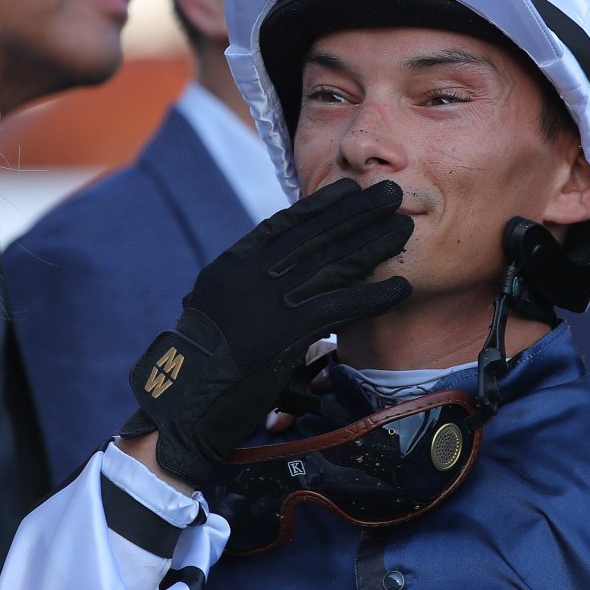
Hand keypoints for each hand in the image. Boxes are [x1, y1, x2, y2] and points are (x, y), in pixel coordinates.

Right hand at [126, 179, 412, 485]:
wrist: (186, 399)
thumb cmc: (199, 362)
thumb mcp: (213, 308)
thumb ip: (242, 284)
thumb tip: (270, 270)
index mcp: (233, 264)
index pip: (285, 223)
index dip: (323, 204)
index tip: (351, 189)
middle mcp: (252, 274)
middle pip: (316, 235)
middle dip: (358, 212)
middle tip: (391, 193)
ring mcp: (269, 301)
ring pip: (333, 264)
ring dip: (373, 244)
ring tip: (403, 228)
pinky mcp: (288, 332)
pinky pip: (341, 306)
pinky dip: (374, 295)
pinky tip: (400, 286)